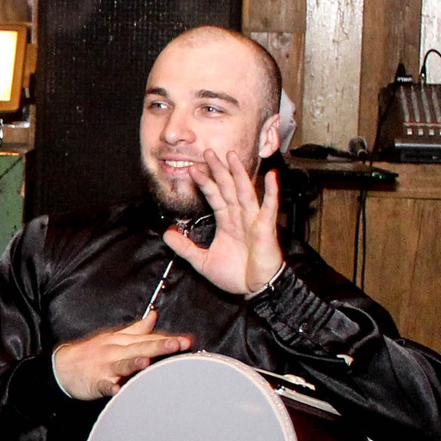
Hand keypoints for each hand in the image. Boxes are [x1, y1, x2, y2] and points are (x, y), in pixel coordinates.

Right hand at [52, 308, 192, 400]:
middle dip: (158, 346)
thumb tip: (154, 315)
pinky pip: (103, 385)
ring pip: (122, 364)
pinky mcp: (95, 382)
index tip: (186, 341)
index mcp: (121, 341)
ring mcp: (104, 367)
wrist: (62, 367)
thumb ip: (136, 329)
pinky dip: (110, 387)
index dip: (166, 339)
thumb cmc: (91, 353)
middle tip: (177, 345)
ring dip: (134, 362)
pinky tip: (117, 389)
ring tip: (147, 361)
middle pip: (139, 347)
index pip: (147, 338)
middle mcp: (115, 351)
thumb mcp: (113, 337)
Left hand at [161, 148, 283, 295]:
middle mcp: (240, 217)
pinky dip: (272, 191)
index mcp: (227, 222)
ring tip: (231, 156)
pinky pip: (269, 207)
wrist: (254, 289)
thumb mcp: (202, 261)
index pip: (214, 196)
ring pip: (244, 192)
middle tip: (208, 152)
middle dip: (218, 170)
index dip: (205, 182)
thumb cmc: (235, 274)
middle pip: (228, 188)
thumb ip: (184, 247)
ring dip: (238, 173)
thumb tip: (167, 234)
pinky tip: (273, 176)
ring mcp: (253, 220)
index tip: (193, 169)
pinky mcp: (266, 228)